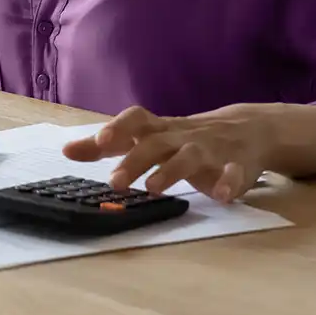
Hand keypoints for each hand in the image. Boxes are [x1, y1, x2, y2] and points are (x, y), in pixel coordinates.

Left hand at [62, 102, 315, 202]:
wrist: (248, 128)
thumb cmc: (185, 137)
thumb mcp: (149, 137)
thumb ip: (110, 145)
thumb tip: (67, 150)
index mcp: (161, 129)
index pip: (136, 119)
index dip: (118, 128)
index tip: (99, 142)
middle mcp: (182, 136)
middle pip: (156, 144)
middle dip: (135, 160)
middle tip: (114, 182)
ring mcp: (210, 150)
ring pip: (189, 156)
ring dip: (171, 171)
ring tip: (153, 189)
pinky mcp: (236, 166)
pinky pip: (235, 173)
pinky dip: (228, 182)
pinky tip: (221, 195)